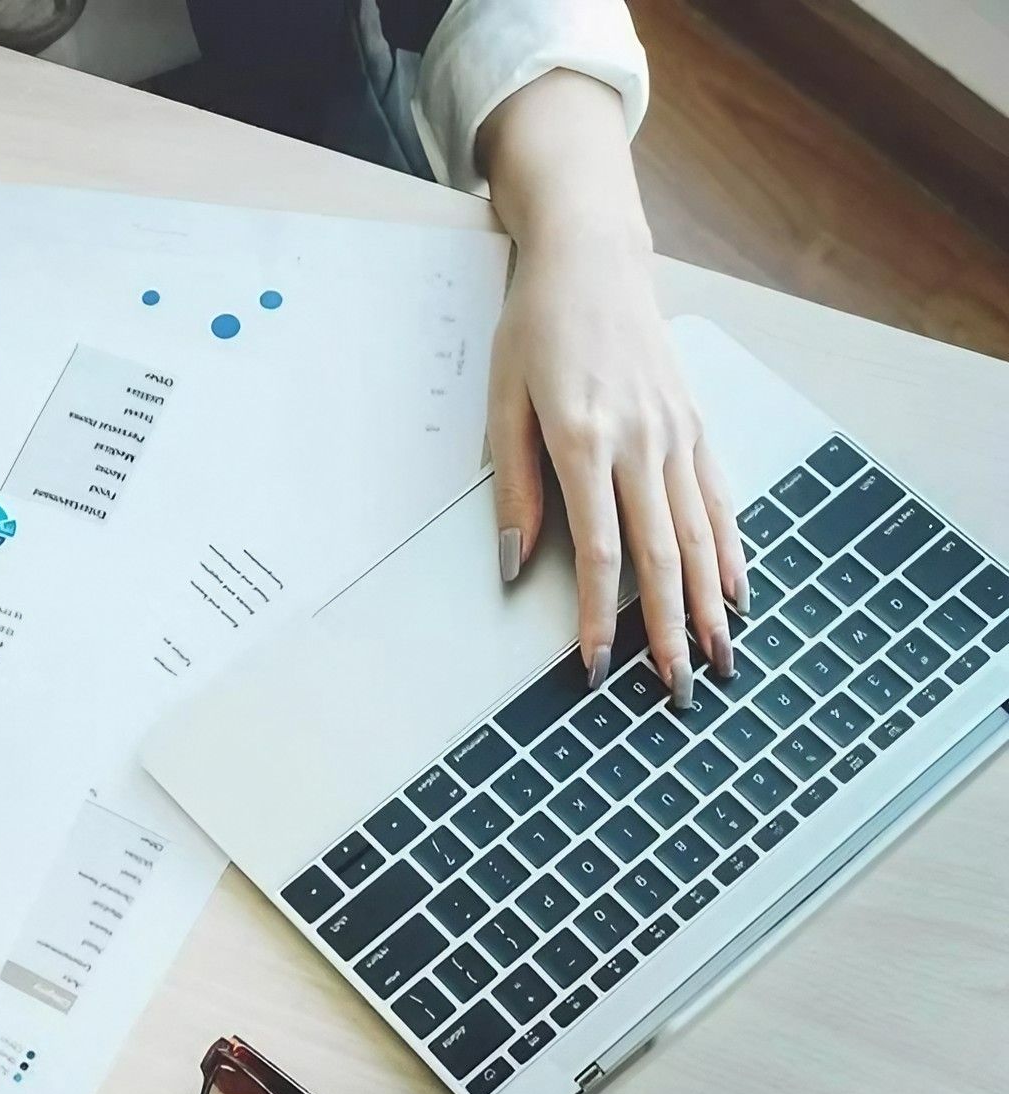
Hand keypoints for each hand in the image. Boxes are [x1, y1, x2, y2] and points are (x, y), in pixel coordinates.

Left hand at [487, 233, 746, 706]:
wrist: (592, 258)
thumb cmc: (537, 329)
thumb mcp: (503, 403)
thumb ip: (513, 488)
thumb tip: (514, 565)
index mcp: (585, 440)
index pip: (602, 551)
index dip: (602, 617)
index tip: (598, 667)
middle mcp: (643, 441)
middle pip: (662, 555)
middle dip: (669, 631)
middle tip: (677, 691)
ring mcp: (678, 432)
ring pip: (700, 534)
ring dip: (709, 604)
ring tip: (719, 660)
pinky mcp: (695, 423)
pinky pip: (718, 499)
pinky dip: (730, 551)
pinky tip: (735, 592)